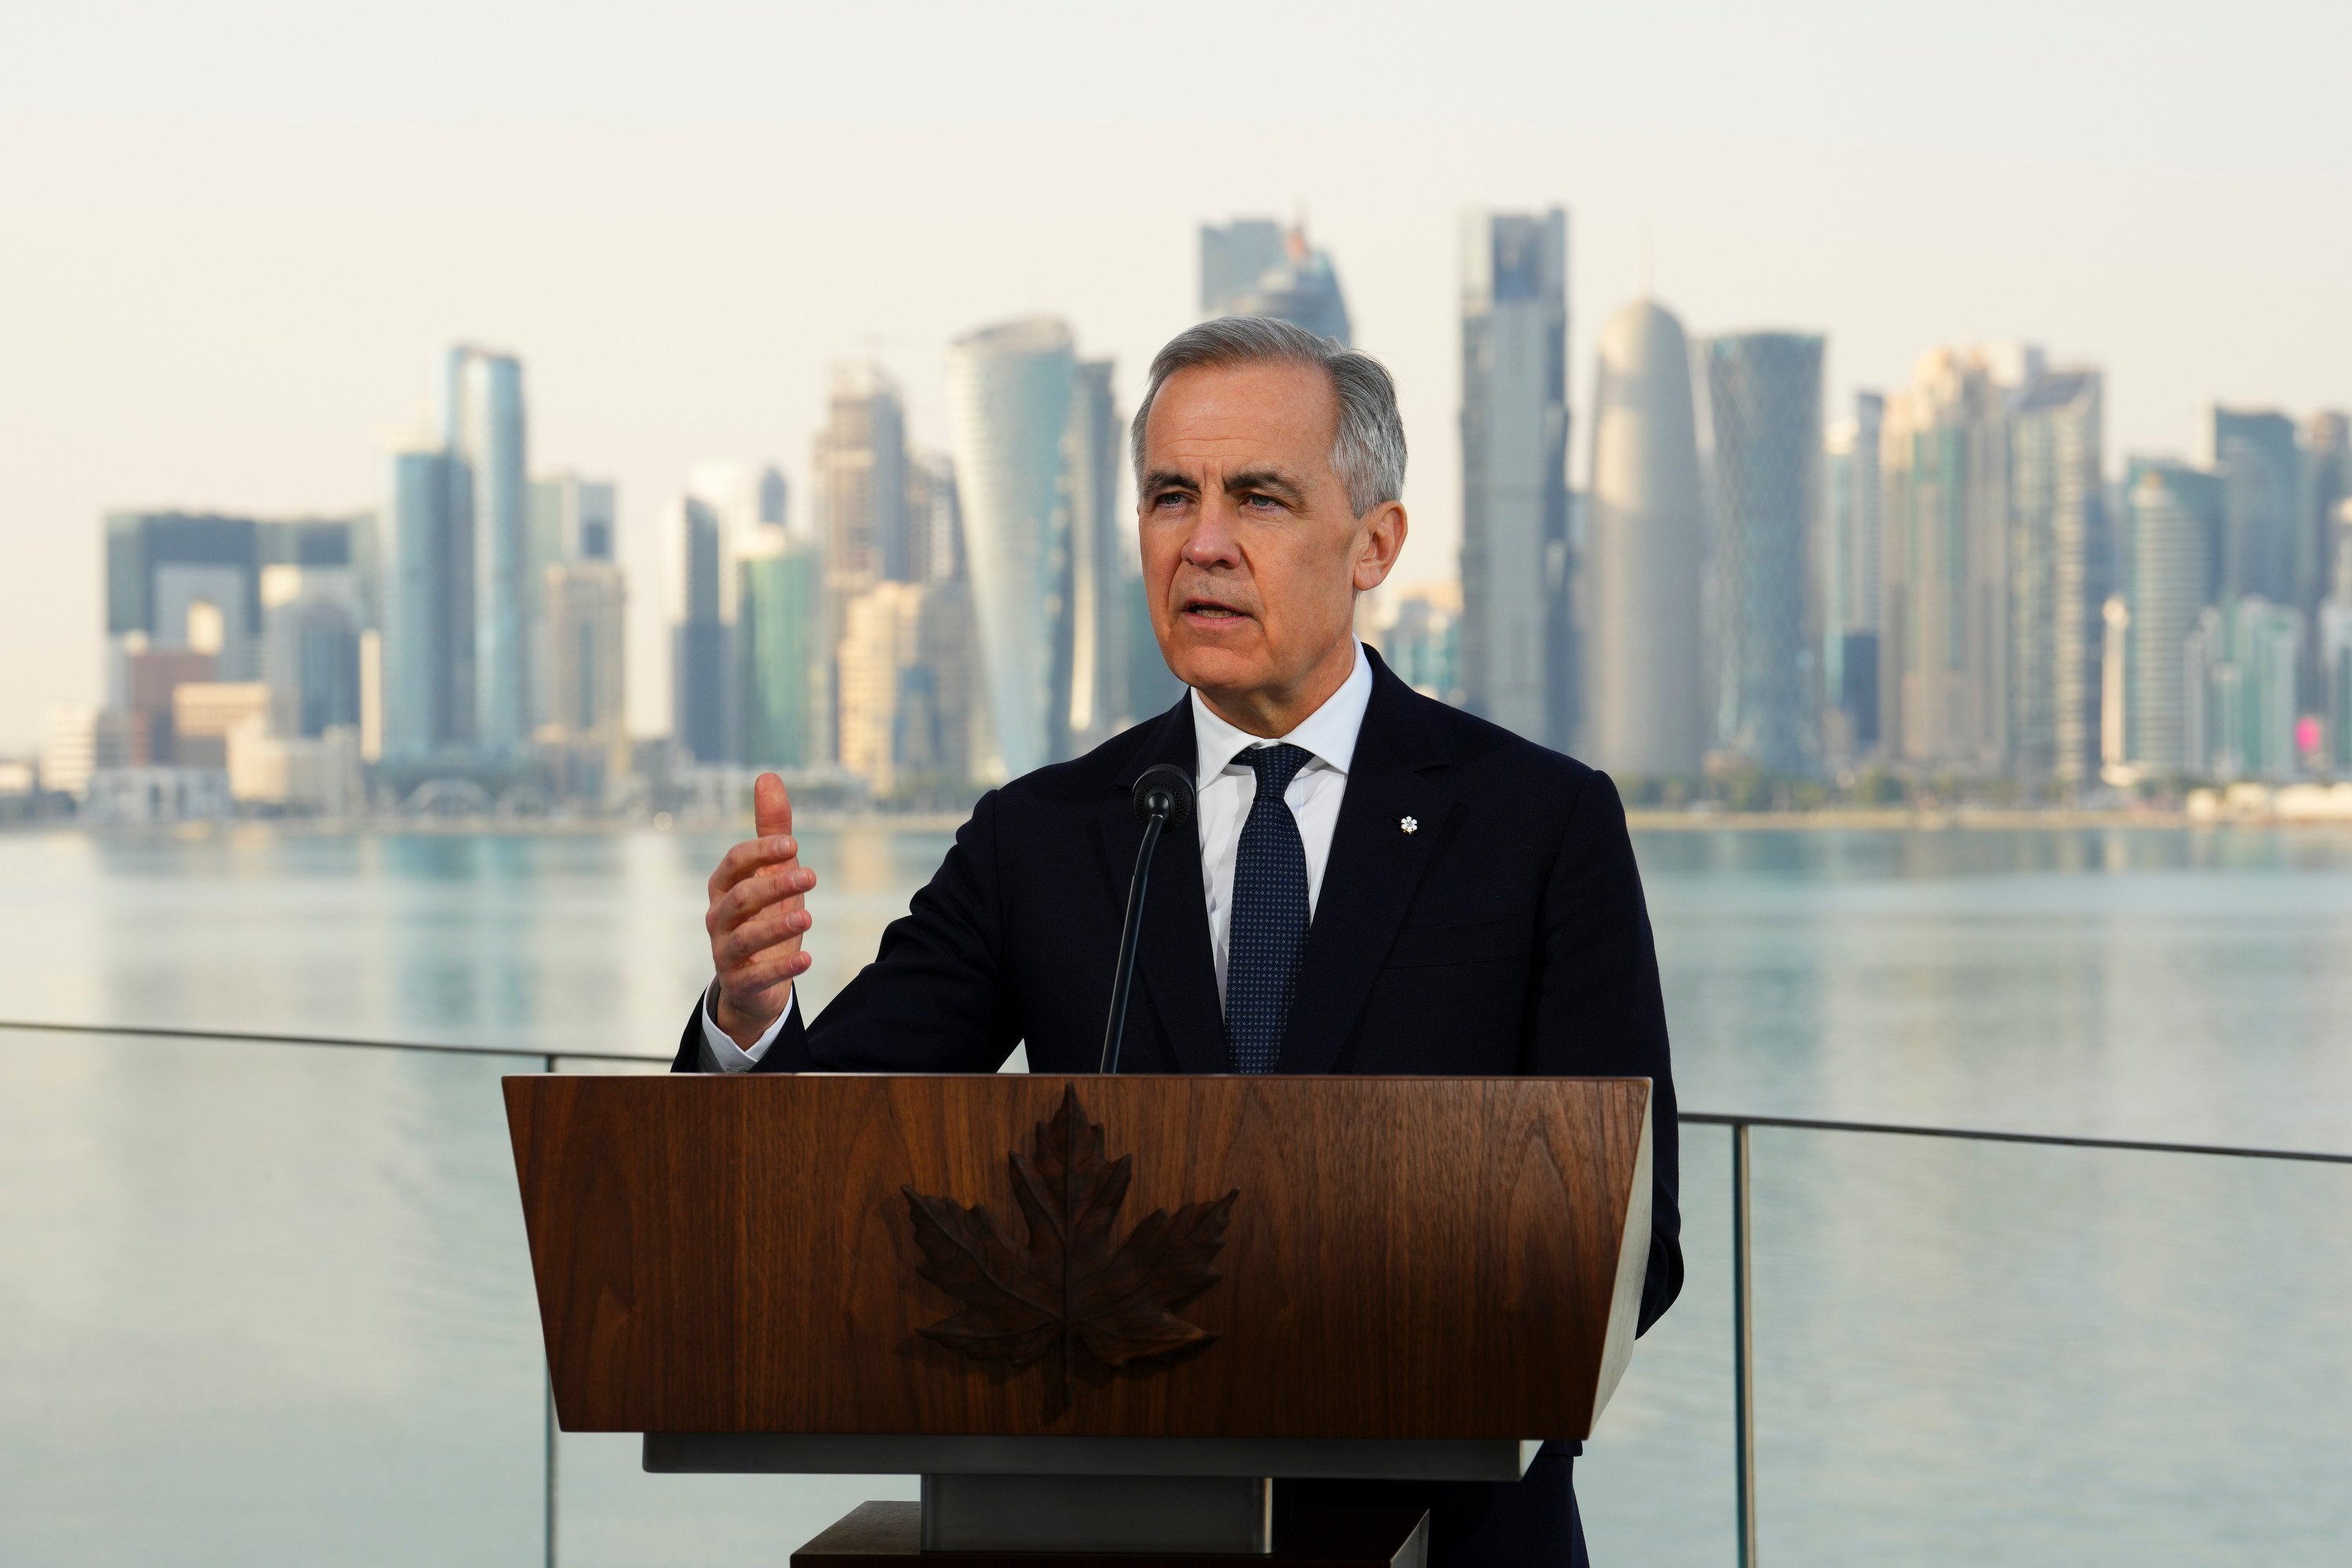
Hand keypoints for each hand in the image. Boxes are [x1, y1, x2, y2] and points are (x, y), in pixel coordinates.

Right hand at [704, 772, 816, 1048]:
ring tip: (808, 917)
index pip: (734, 863)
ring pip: (743, 939)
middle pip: (740, 899)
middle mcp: (719, 918)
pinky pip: (756, 977)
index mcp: (724, 887)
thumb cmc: (763, 915)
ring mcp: (725, 952)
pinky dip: (781, 969)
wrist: (755, 980)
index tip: (793, 845)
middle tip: (810, 876)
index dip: (760, 853)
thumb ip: (771, 829)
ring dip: (775, 927)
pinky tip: (807, 960)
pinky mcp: (740, 983)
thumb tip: (768, 775)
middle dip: (773, 885)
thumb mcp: (771, 873)